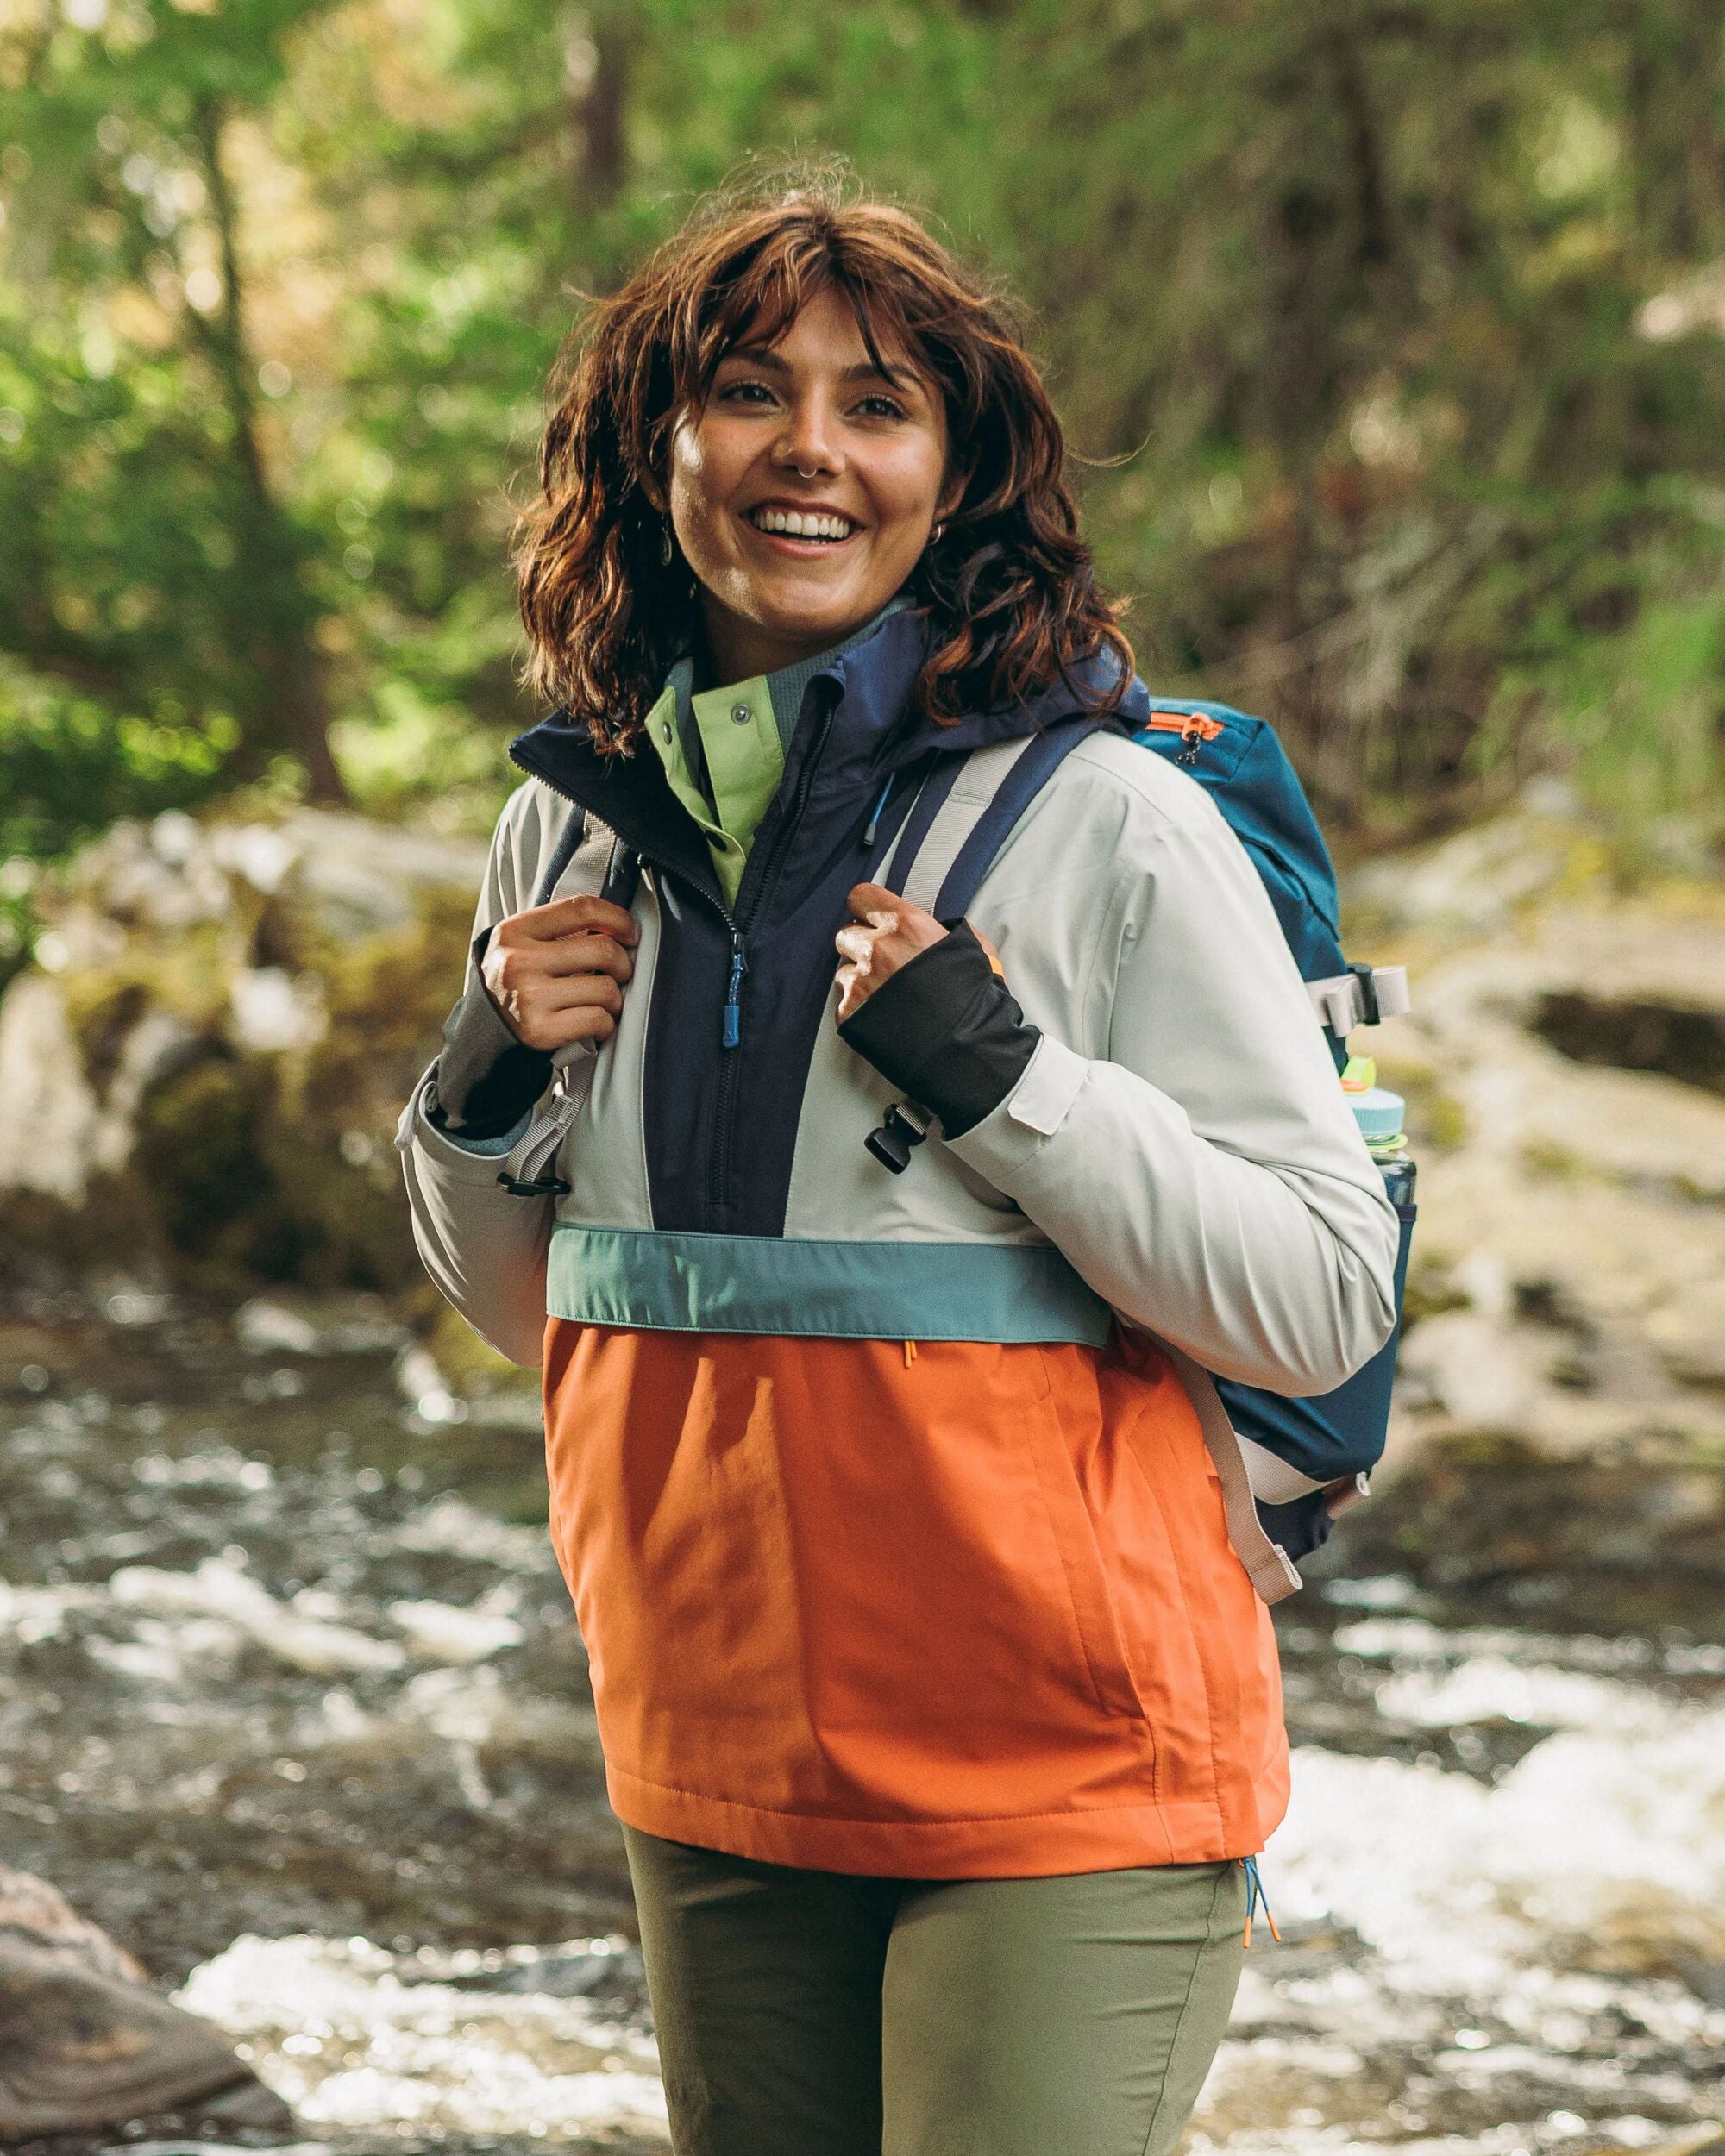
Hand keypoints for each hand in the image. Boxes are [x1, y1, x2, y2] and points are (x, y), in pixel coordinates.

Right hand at [480, 894, 637, 1052]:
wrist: (484, 1028)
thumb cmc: (515, 981)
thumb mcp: (522, 943)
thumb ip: (559, 929)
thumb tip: (618, 928)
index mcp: (516, 931)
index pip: (581, 909)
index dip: (617, 918)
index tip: (630, 933)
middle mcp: (520, 961)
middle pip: (602, 950)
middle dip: (623, 964)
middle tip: (620, 973)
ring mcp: (529, 997)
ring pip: (606, 989)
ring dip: (615, 999)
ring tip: (604, 1001)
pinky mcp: (541, 1031)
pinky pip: (598, 1020)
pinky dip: (606, 1024)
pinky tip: (595, 1022)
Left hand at [834, 883, 1001, 1020]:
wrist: (966, 1051)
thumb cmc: (976, 1002)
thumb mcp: (975, 952)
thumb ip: (949, 931)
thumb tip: (939, 927)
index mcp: (907, 926)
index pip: (861, 896)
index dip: (867, 908)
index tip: (874, 918)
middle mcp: (878, 949)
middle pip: (846, 934)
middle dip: (861, 945)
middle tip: (884, 962)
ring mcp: (860, 982)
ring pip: (843, 969)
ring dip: (859, 978)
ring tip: (886, 995)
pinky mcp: (850, 1013)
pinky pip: (843, 1002)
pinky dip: (858, 1008)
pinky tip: (883, 1016)